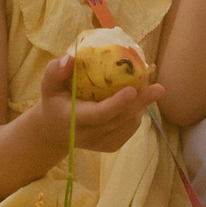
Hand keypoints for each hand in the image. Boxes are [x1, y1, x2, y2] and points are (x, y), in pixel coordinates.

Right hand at [32, 53, 160, 158]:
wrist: (55, 131)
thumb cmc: (54, 101)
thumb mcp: (48, 85)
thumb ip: (55, 72)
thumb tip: (70, 59)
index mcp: (73, 119)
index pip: (98, 115)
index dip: (117, 104)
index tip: (132, 90)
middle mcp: (87, 135)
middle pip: (119, 120)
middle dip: (140, 103)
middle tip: (157, 88)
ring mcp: (99, 144)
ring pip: (127, 125)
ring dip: (141, 107)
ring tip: (149, 89)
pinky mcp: (109, 147)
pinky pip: (129, 130)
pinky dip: (137, 115)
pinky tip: (138, 102)